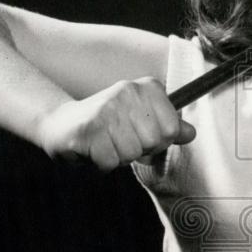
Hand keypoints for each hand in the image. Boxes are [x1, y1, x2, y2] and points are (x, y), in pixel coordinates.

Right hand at [36, 77, 195, 171]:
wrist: (60, 123)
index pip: (172, 129)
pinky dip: (102, 164)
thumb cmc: (106, 124)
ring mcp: (107, 109)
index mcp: (145, 88)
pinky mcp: (89, 129)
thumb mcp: (141, 119)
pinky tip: (93, 150)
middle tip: (119, 141)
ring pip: (132, 153)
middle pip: (154, 142)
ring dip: (118, 157)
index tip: (141, 134)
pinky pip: (110, 162)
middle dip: (138, 151)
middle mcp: (127, 92)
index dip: (159, 141)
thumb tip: (191, 133)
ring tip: (105, 144)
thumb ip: (167, 125)